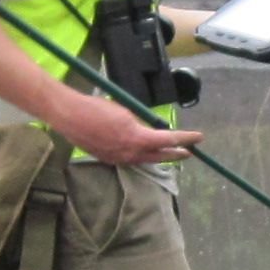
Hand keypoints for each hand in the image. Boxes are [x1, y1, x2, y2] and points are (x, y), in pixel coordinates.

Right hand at [55, 87, 201, 166]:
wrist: (69, 116)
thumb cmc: (97, 108)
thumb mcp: (126, 112)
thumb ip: (141, 124)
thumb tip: (151, 130)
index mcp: (137, 139)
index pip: (169, 140)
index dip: (186, 138)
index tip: (199, 137)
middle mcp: (130, 154)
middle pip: (160, 156)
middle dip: (176, 154)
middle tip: (189, 152)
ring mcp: (118, 159)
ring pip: (145, 160)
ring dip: (158, 156)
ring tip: (169, 153)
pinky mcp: (108, 160)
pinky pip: (130, 160)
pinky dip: (140, 156)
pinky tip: (143, 152)